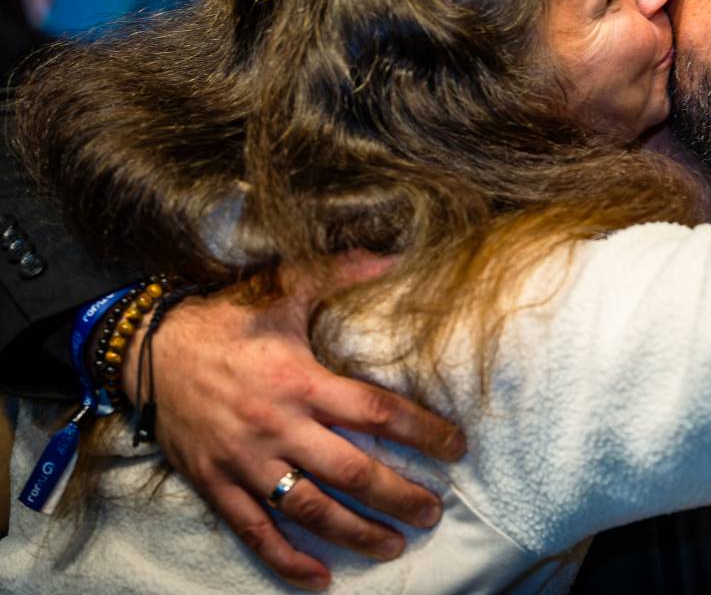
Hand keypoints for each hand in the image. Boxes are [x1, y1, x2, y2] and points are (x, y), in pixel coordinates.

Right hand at [131, 257, 466, 590]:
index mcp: (301, 381)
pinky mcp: (216, 484)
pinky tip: (320, 577)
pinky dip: (287, 559)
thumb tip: (395, 256)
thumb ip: (342, 272)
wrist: (147, 349)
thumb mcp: (283, 287)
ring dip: (355, 532)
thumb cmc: (225, 318)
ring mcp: (246, 461)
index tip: (456, 447)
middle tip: (433, 512)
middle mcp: (277, 427)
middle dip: (398, 495)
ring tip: (394, 545)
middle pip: (351, 471)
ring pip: (310, 509)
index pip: (376, 413)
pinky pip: (255, 531)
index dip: (423, 432)